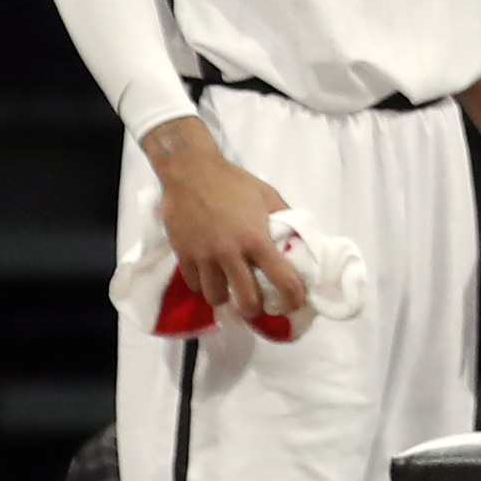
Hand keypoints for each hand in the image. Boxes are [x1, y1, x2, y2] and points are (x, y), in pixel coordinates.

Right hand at [145, 115, 306, 317]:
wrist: (190, 171)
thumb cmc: (231, 181)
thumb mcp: (266, 194)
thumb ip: (283, 217)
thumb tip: (297, 236)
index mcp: (256, 238)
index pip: (282, 279)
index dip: (293, 298)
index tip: (294, 304)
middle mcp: (230, 253)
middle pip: (247, 301)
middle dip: (255, 309)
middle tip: (257, 304)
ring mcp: (204, 257)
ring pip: (216, 297)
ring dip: (226, 297)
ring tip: (230, 289)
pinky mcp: (183, 255)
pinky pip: (194, 285)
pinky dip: (203, 285)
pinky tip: (209, 276)